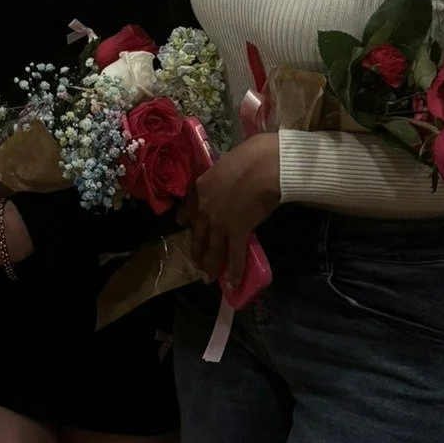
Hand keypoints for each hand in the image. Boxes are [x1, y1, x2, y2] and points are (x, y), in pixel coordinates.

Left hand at [187, 135, 280, 286]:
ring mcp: (219, 223)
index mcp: (201, 187)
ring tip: (208, 278)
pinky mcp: (237, 232)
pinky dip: (234, 272)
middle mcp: (205, 208)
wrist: (262, 166)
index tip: (181, 224)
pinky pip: (234, 256)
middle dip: (197, 250)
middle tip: (197, 262)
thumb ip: (223, 179)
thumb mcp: (226, 164)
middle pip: (198, 233)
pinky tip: (233, 284)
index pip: (188, 205)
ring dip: (211, 266)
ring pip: (213, 249)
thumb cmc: (250, 157)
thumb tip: (231, 183)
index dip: (184, 217)